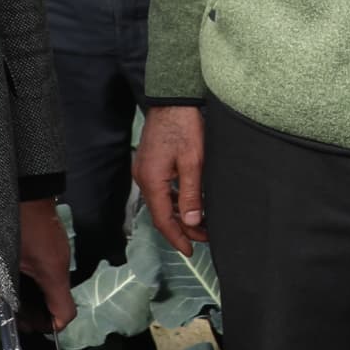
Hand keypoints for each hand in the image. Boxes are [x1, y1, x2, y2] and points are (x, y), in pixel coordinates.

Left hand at [15, 198, 75, 332]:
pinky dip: (36, 281)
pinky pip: (48, 271)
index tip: (31, 330)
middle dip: (38, 314)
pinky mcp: (54, 244)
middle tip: (16, 320)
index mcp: (52, 274)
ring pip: (52, 286)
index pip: (65, 312)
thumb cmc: (13, 225)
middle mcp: (61, 267)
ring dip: (36, 297)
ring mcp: (59, 253)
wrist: (26, 188)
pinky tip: (17, 278)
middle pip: (57, 302)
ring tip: (13, 301)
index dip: (50, 327)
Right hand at [134, 104, 207, 255]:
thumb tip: (192, 221)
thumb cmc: (183, 126)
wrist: (172, 100)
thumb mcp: (193, 162)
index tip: (191, 250)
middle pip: (161, 213)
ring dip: (180, 215)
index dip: (177, 238)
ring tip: (202, 224)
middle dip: (182, 228)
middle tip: (205, 238)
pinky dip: (175, 200)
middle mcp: (144, 178)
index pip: (162, 220)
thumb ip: (191, 194)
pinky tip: (191, 203)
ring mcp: (145, 171)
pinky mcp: (151, 164)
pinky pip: (161, 190)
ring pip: (162, 202)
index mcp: (152, 181)